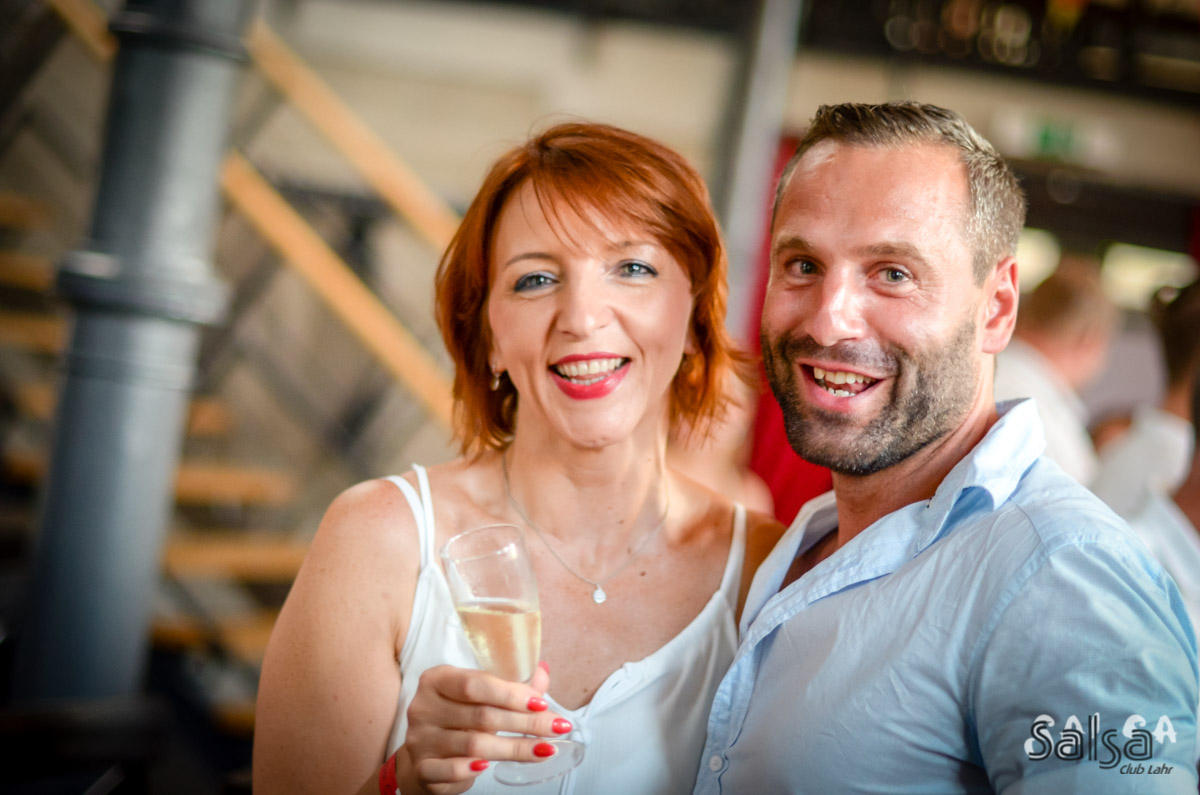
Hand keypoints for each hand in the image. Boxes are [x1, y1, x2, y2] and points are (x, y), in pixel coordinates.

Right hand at [394, 662, 570, 793]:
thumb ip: (509, 686)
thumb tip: (541, 672)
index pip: (474, 684)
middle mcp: (425, 707)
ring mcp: (421, 739)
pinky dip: (470, 769)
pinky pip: (449, 770)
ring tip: (544, 749)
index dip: (510, 694)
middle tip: (556, 727)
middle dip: (525, 722)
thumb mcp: (480, 697)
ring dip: (515, 748)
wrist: (426, 754)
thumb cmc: (459, 719)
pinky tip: (490, 767)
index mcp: (438, 680)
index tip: (541, 703)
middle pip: (481, 715)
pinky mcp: (423, 767)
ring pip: (474, 744)